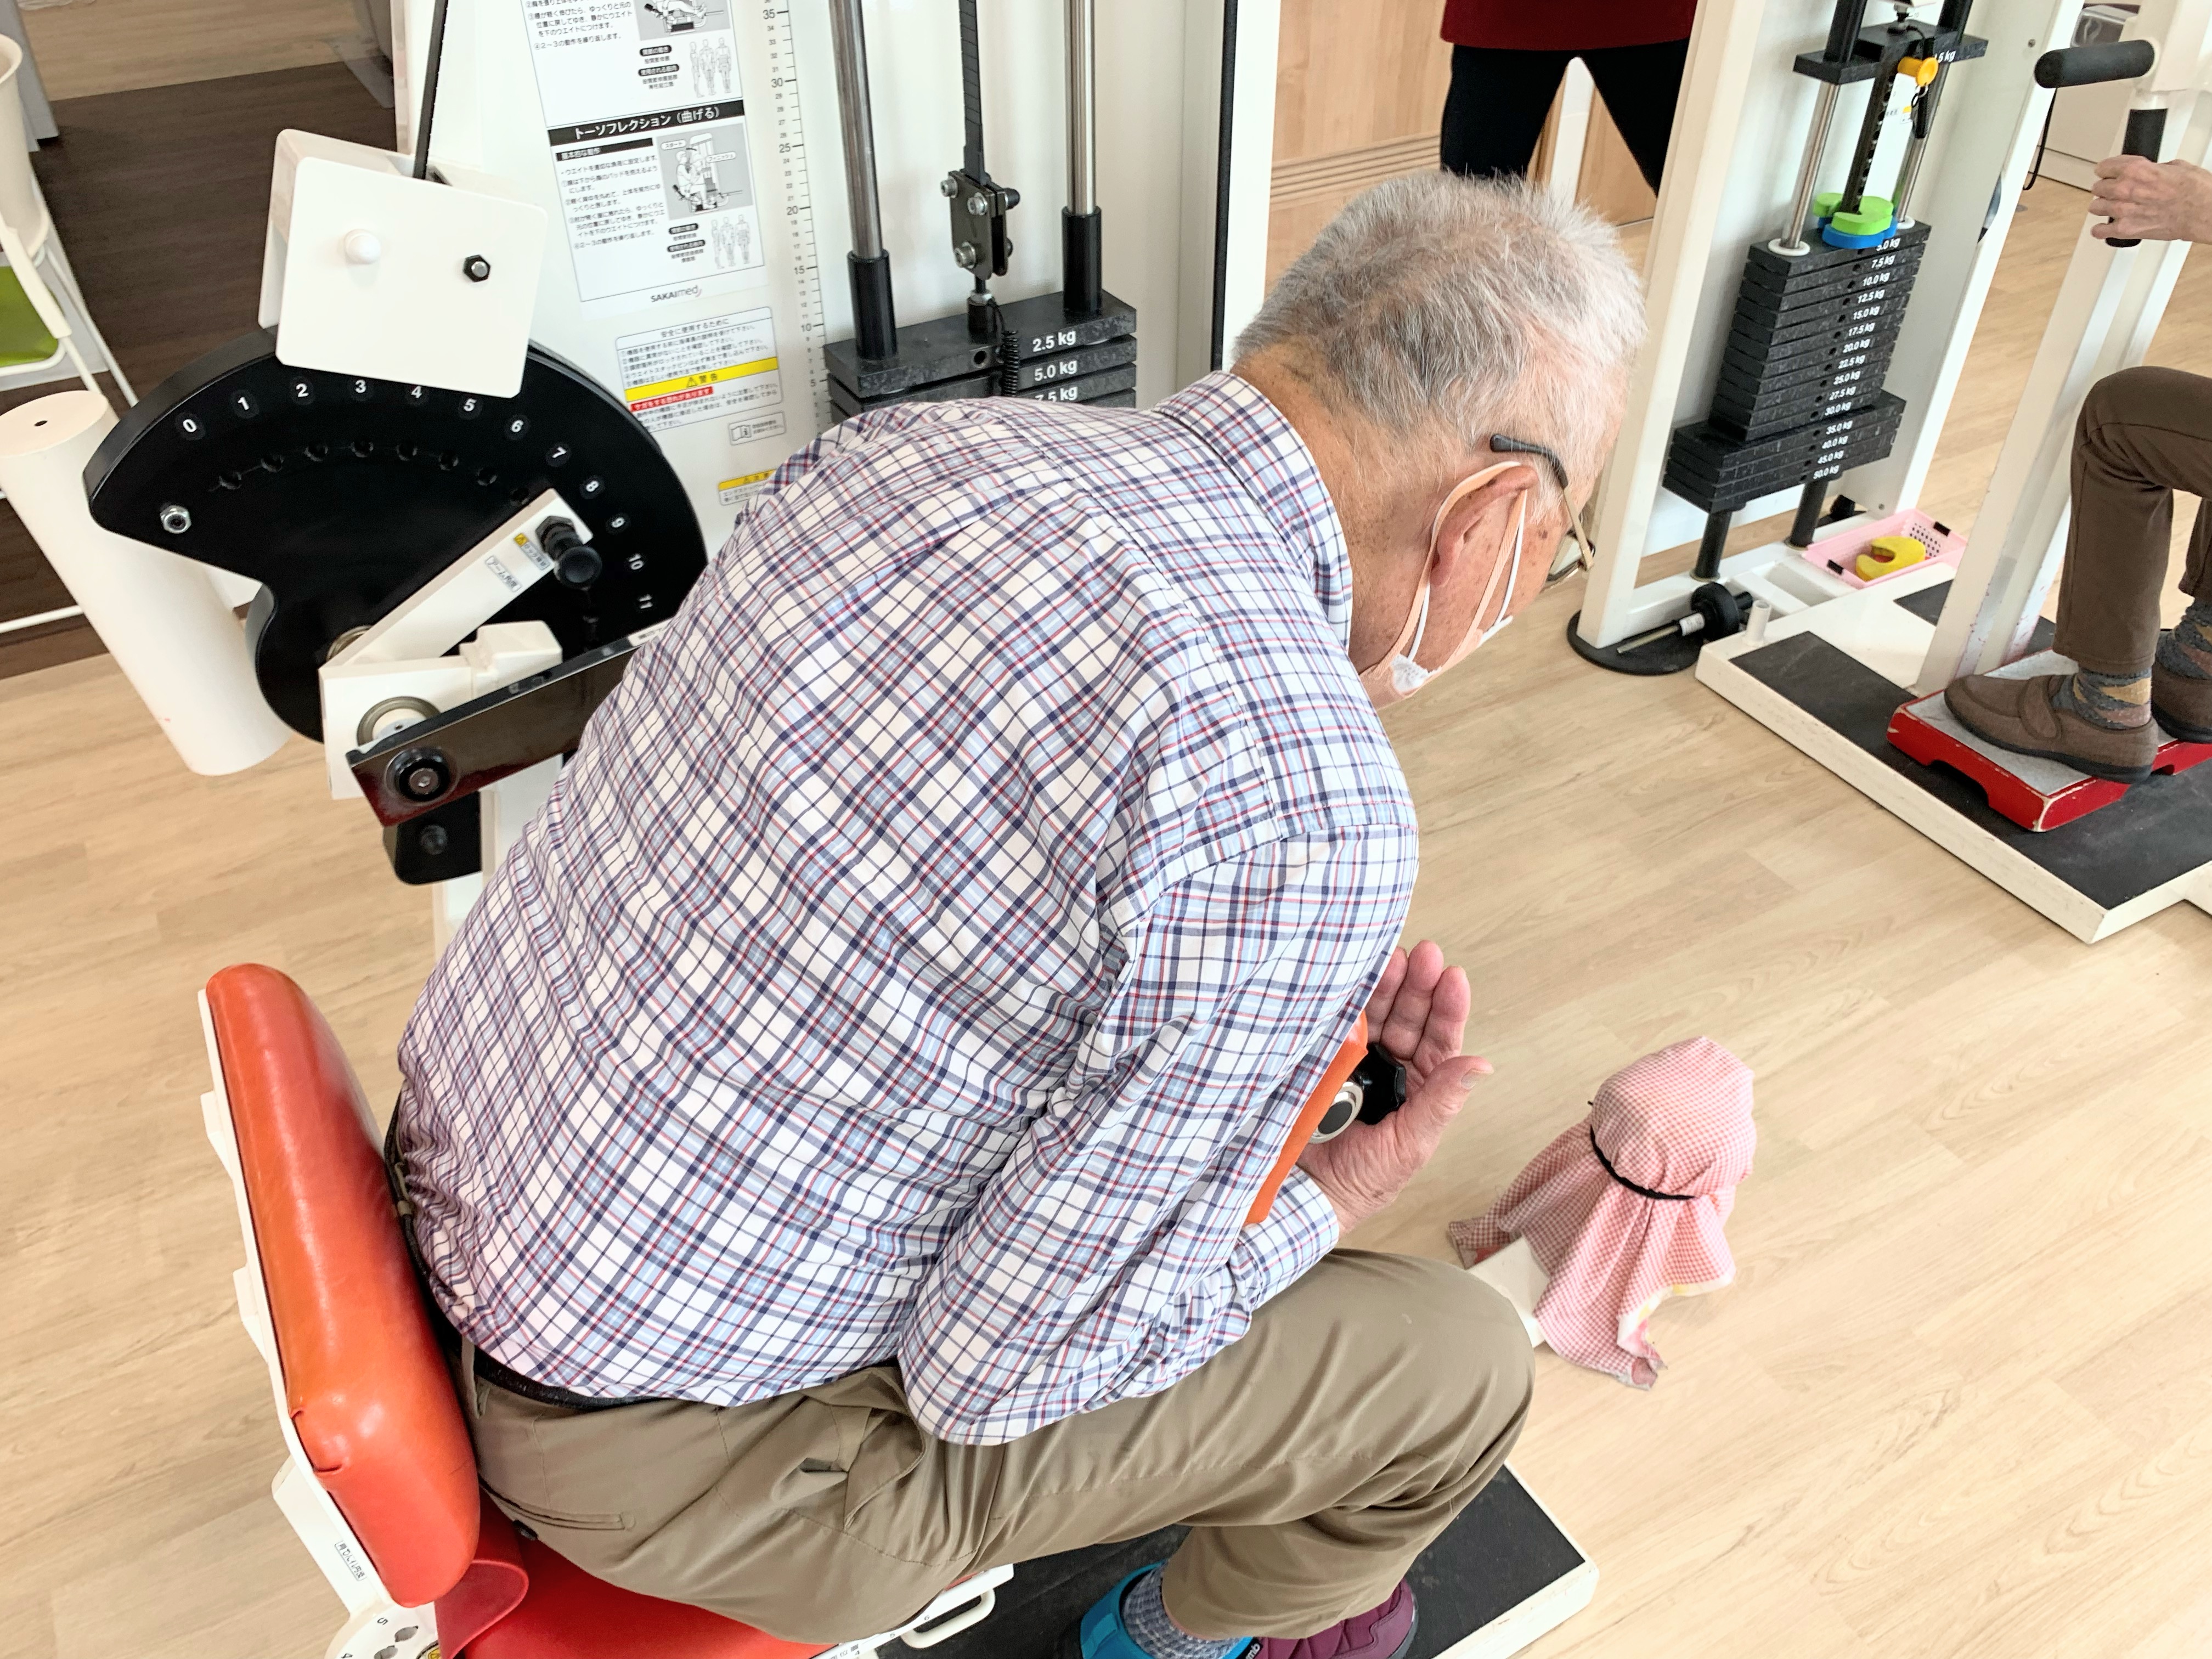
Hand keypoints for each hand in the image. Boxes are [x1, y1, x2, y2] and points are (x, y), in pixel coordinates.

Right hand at [1299, 940, 1490, 1233]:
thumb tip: (1480, 1066)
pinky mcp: (1321, 1059)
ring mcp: (1354, 1062)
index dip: (1447, 1009)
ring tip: (1392, 959)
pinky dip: (1346, 1003)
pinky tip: (1352, 979)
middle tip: (1422, 956)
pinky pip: (1336, 1026)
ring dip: (1384, 986)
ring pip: (1375, 1016)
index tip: (1452, 977)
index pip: (1439, 1042)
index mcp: (1418, 1090)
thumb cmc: (1362, 1181)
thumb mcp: (1410, 1144)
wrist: (1305, 1193)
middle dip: (1416, 986)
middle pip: (1408, 1019)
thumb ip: (1441, 1102)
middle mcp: (1389, 1071)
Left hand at [2089, 155, 2211, 244]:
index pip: (2105, 167)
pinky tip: (2105, 227)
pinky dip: (2101, 229)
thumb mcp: (2175, 166)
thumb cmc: (2195, 190)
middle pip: (2098, 187)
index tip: (2107, 172)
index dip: (2106, 169)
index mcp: (2136, 170)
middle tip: (2110, 190)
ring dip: (2102, 206)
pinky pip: (2100, 231)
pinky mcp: (2125, 229)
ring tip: (2109, 206)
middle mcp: (2126, 189)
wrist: (2203, 212)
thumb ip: (2154, 168)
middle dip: (2105, 188)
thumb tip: (2149, 171)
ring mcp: (2123, 211)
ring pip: (2096, 207)